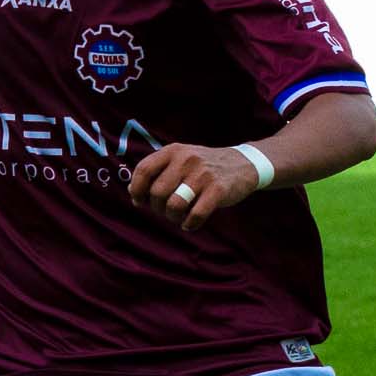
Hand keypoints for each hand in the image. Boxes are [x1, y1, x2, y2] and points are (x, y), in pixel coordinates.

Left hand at [126, 142, 261, 229]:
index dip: (137, 190)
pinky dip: (189, 224)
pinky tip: (190, 222)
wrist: (243, 164)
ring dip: (172, 217)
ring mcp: (203, 174)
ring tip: (179, 217)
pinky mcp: (218, 190)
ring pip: (174, 205)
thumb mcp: (180, 159)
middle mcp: (186, 159)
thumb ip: (157, 171)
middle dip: (157, 208)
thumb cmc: (203, 167)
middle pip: (157, 192)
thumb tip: (133, 191)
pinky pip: (195, 215)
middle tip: (166, 211)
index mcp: (173, 151)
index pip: (144, 170)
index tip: (140, 201)